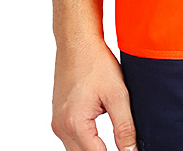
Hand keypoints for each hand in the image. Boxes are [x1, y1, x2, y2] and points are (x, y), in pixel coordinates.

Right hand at [51, 36, 137, 150]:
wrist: (77, 42)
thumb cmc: (96, 62)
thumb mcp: (117, 94)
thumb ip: (125, 127)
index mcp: (75, 123)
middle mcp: (61, 127)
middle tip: (123, 147)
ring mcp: (57, 123)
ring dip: (93, 149)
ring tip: (112, 142)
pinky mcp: (58, 117)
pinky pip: (71, 139)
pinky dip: (85, 141)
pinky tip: (98, 134)